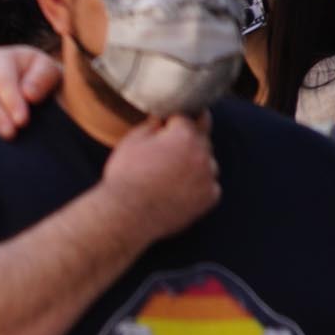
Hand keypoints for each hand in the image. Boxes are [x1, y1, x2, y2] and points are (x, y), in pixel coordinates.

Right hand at [98, 113, 220, 243]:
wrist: (125, 217)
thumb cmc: (125, 178)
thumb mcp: (131, 142)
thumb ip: (152, 125)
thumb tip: (162, 120)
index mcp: (184, 135)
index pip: (184, 118)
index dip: (170, 123)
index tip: (162, 130)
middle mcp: (202, 153)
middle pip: (200, 139)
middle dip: (185, 142)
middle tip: (164, 155)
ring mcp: (208, 177)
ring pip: (207, 162)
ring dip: (195, 164)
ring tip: (170, 176)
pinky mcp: (209, 197)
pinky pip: (209, 185)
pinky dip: (198, 186)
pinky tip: (177, 191)